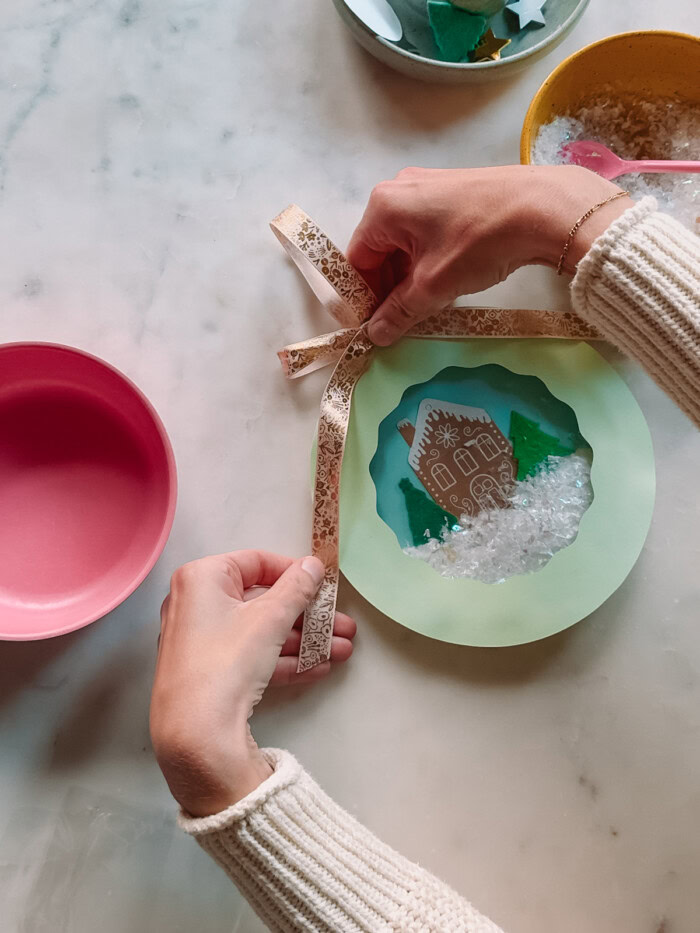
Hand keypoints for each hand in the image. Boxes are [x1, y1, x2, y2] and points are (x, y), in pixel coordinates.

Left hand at [150, 550, 355, 816]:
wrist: (196, 733)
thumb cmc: (228, 659)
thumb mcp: (271, 618)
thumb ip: (297, 588)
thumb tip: (313, 564)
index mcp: (202, 578)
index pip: (256, 562)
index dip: (294, 572)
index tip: (323, 585)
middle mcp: (195, 603)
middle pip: (261, 601)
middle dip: (307, 616)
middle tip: (343, 624)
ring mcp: (200, 640)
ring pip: (260, 632)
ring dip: (302, 640)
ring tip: (342, 650)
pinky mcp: (208, 672)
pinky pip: (250, 656)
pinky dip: (281, 660)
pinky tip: (318, 669)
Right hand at [347, 165, 631, 344]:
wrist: (544, 207)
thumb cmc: (480, 241)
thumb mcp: (434, 285)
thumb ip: (399, 312)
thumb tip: (375, 334)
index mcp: (383, 207)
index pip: (358, 260)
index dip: (367, 296)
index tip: (380, 323)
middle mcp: (398, 189)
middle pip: (380, 249)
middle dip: (391, 285)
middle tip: (408, 316)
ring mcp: (427, 185)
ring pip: (405, 242)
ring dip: (412, 274)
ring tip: (433, 299)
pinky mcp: (452, 189)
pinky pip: (426, 230)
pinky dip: (430, 257)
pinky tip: (451, 275)